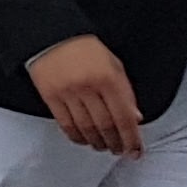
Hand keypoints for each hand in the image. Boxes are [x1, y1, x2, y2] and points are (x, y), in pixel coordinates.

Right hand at [26, 33, 144, 155]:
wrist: (52, 36)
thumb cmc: (84, 49)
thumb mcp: (114, 65)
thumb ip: (126, 91)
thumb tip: (135, 118)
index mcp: (108, 78)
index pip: (124, 117)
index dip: (132, 139)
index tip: (135, 150)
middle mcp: (88, 87)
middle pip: (106, 126)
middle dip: (116, 143)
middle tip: (120, 150)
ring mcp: (68, 92)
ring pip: (86, 128)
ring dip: (97, 142)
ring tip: (103, 146)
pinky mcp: (50, 96)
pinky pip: (65, 124)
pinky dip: (76, 136)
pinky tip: (84, 140)